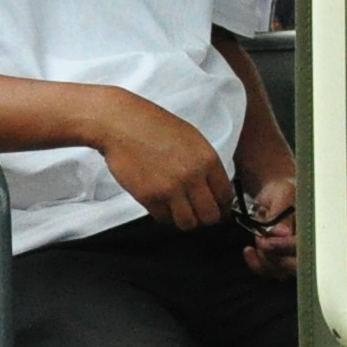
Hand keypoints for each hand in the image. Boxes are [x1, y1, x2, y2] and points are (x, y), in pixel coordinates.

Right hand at [88, 89, 231, 230]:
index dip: (223, 207)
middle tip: (200, 215)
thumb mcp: (191, 138)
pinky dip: (164, 216)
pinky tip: (163, 205)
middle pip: (210, 216)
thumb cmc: (153, 125)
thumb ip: (204, 163)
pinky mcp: (149, 197)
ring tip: (180, 213)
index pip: (225, 196)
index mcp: (207, 159)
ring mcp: (170, 189)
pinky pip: (163, 218)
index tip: (219, 210)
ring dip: (185, 221)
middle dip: (206, 219)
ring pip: (188, 223)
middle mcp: (192, 176)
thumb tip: (212, 187)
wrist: (121, 123)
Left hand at [236, 155, 299, 277]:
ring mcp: (294, 257)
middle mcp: (308, 247)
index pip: (305, 246)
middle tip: (262, 241)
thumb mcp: (282, 193)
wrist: (274, 195)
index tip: (268, 241)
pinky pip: (269, 272)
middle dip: (275, 256)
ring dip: (265, 258)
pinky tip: (249, 251)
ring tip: (258, 239)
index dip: (286, 247)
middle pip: (296, 266)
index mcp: (314, 229)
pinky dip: (256, 264)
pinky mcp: (280, 262)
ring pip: (281, 272)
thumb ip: (281, 211)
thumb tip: (284, 232)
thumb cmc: (283, 191)